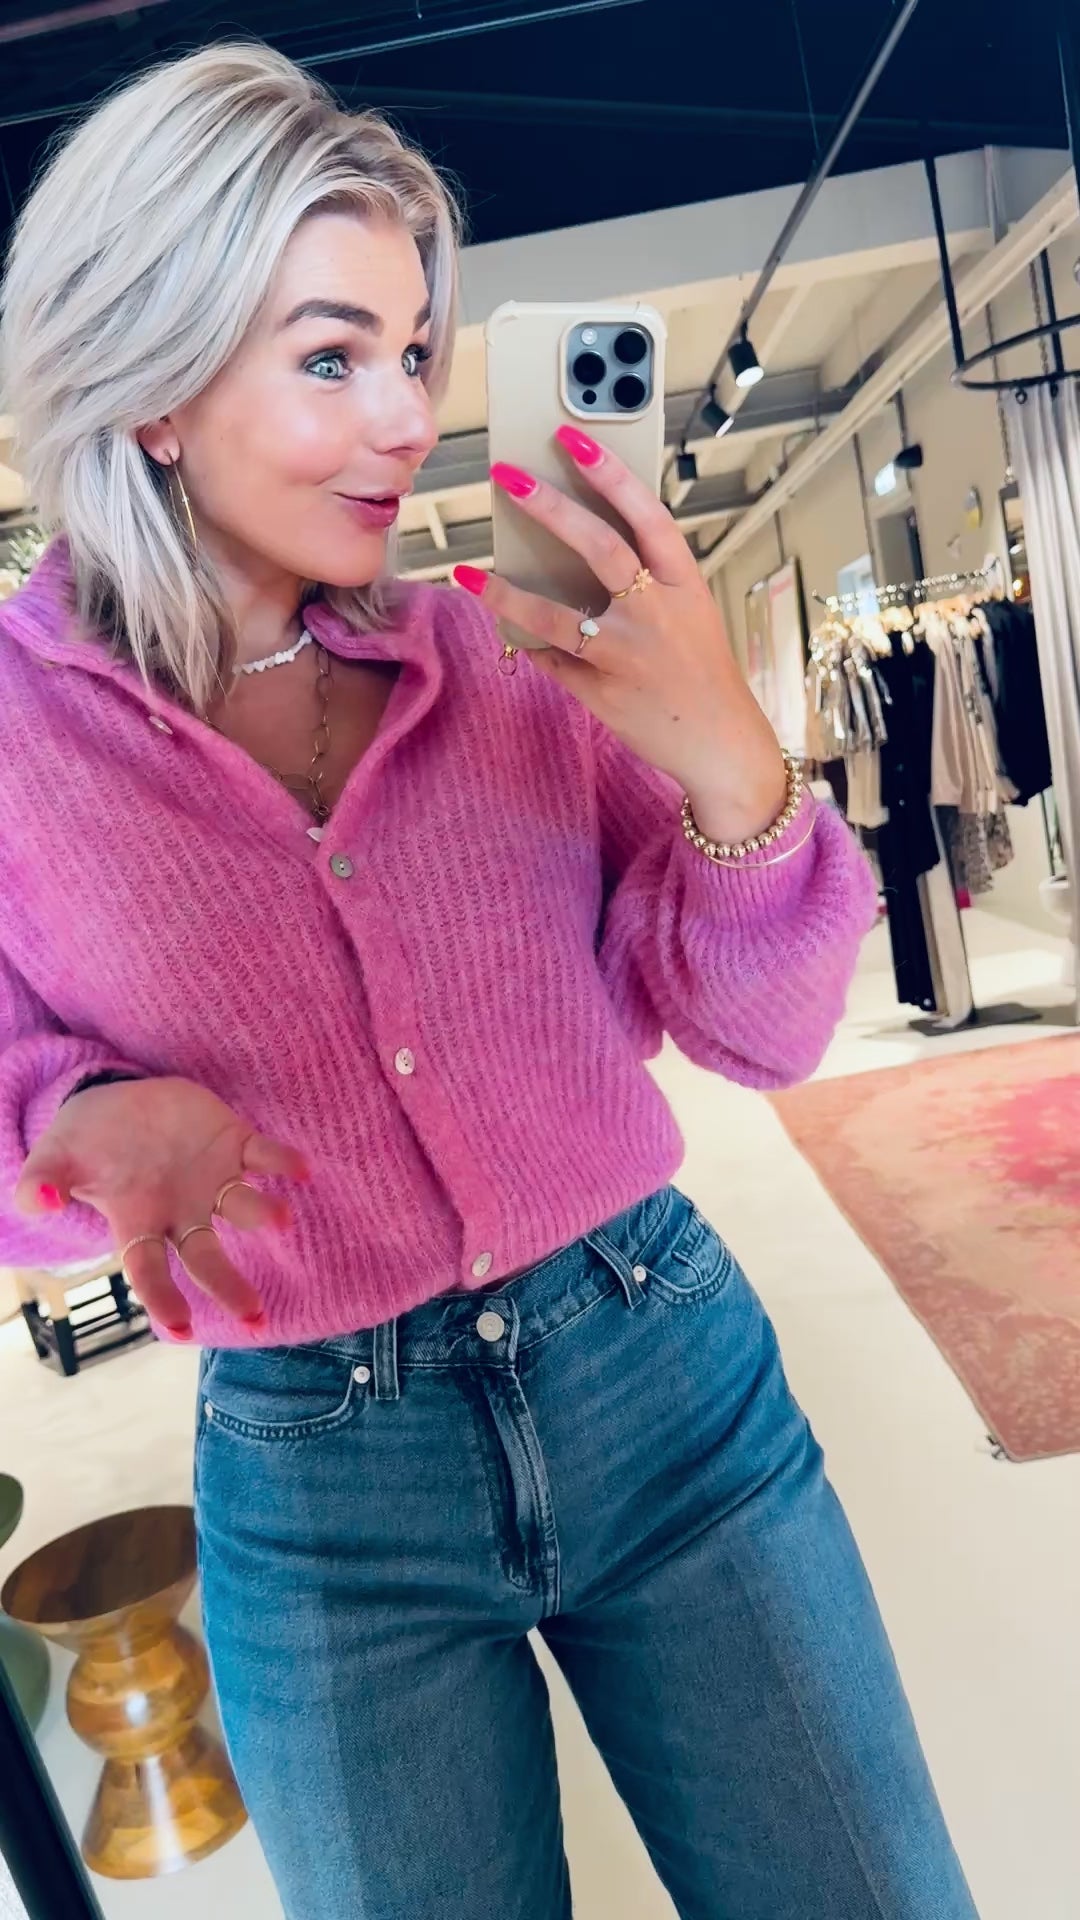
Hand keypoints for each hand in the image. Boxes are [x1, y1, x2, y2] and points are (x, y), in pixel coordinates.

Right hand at [14, 1078, 308, 1336]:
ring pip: (242, 1206)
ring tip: (283, 1221)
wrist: (115, 1103)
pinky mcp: (232, 1143)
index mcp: (137, 1223)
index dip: (163, 1298)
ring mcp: (210, 1180)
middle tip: (256, 1319)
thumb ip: (41, 1184)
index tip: (180, 1330)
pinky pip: (262, 1157)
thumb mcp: (52, 1161)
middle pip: (207, 1256)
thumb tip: (40, 1204)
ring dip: (262, 1213)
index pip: (149, 1269)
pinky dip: (281, 1162)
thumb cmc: (82, 1147)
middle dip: (229, 1287)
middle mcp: (180, 1212)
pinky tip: (303, 1169)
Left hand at [454, 424, 786, 845]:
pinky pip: (554, 662)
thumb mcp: (688, 613)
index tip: (573, 439)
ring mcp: (628, 656)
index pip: (647, 516)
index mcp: (684, 584)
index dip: (610, 474)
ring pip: (557, 616)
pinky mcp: (603, 693)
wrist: (722, 744)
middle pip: (599, 549)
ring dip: (507, 594)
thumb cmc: (702, 670)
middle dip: (550, 508)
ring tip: (471, 572)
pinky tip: (507, 630)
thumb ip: (647, 581)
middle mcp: (657, 614)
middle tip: (508, 475)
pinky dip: (530, 645)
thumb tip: (581, 544)